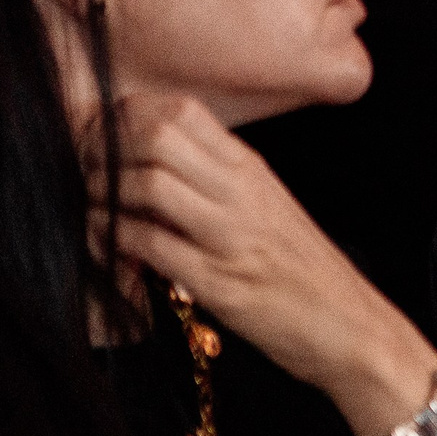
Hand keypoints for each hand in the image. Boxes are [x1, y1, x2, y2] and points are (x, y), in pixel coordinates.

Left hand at [94, 92, 436, 431]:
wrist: (351, 326)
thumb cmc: (305, 272)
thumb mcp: (268, 209)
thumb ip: (218, 183)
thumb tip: (151, 170)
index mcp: (253, 170)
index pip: (182, 109)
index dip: (128, 115)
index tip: (103, 139)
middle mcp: (242, 193)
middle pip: (157, 134)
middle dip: (104, 149)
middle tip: (85, 172)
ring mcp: (230, 236)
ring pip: (147, 182)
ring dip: (103, 194)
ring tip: (94, 210)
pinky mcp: (218, 282)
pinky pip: (148, 244)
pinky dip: (112, 241)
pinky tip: (107, 249)